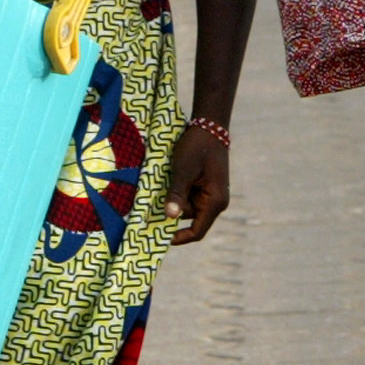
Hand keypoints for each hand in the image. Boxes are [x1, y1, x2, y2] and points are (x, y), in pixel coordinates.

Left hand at [161, 121, 228, 242]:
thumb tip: (169, 217)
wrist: (209, 126)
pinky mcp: (204, 187)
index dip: (179, 238)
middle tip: (149, 207)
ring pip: (186, 207)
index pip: (197, 231)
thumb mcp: (184, 170)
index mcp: (215, 202)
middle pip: (189, 219)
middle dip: (171, 212)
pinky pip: (187, 197)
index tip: (158, 237)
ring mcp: (210, 194)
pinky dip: (176, 193)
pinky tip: (166, 183)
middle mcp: (215, 202)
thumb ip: (177, 194)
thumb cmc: (198, 148)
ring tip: (159, 188)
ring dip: (172, 200)